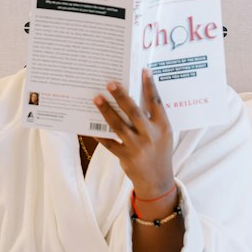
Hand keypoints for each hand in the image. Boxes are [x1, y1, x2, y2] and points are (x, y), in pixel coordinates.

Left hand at [93, 70, 174, 212]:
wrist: (158, 181)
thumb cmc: (159, 151)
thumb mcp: (163, 134)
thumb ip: (152, 118)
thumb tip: (134, 96)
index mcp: (162, 126)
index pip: (156, 102)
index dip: (150, 86)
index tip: (143, 71)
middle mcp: (150, 135)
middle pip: (134, 111)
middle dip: (121, 96)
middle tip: (110, 83)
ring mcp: (137, 146)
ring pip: (118, 125)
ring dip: (106, 111)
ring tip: (96, 98)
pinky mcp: (125, 156)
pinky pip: (108, 142)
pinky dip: (98, 134)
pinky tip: (88, 125)